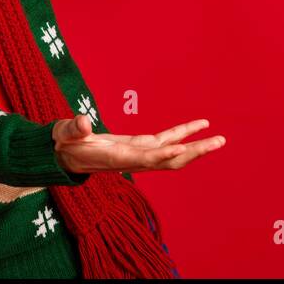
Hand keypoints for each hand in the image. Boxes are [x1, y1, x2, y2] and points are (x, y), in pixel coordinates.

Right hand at [51, 115, 225, 173]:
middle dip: (194, 153)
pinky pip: (167, 140)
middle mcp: (134, 159)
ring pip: (173, 153)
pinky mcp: (141, 145)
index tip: (182, 149)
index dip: (163, 155)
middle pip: (169, 160)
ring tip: (219, 138)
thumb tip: (83, 123)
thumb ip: (73, 130)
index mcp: (117, 158)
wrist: (64, 156)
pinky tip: (200, 125)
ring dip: (196, 146)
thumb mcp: (64, 136)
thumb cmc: (63, 145)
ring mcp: (140, 153)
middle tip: (218, 142)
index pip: (144, 159)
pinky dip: (184, 133)